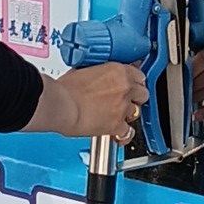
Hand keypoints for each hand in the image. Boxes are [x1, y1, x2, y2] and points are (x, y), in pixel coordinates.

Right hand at [31, 59, 148, 145]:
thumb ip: (97, 73)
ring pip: (137, 112)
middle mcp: (125, 88)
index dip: (133, 81)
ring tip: (115, 114)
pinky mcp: (117, 125)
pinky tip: (117, 132)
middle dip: (135, 96)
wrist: (60, 105)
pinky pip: (128, 132)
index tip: (130, 84)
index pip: (139, 75)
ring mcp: (123, 108)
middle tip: (124, 98)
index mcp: (118, 71)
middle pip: (143, 93)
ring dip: (128, 113)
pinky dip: (123, 133)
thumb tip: (96, 76)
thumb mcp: (83, 70)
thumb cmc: (66, 89)